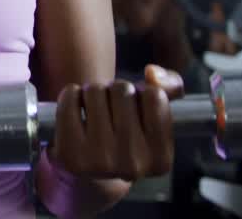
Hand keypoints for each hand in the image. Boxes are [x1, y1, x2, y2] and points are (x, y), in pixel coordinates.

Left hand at [47, 65, 185, 180]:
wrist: (88, 169)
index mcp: (161, 158)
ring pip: (95, 90)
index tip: (134, 108)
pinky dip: (70, 94)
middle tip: (110, 108)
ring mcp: (100, 160)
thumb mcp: (155, 115)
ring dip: (92, 91)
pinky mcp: (70, 153)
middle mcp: (133, 164)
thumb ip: (171, 86)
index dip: (141, 92)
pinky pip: (70, 98)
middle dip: (114, 90)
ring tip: (93, 109)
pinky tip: (75, 109)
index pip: (154, 95)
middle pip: (122, 89)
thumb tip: (152, 72)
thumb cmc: (126, 134)